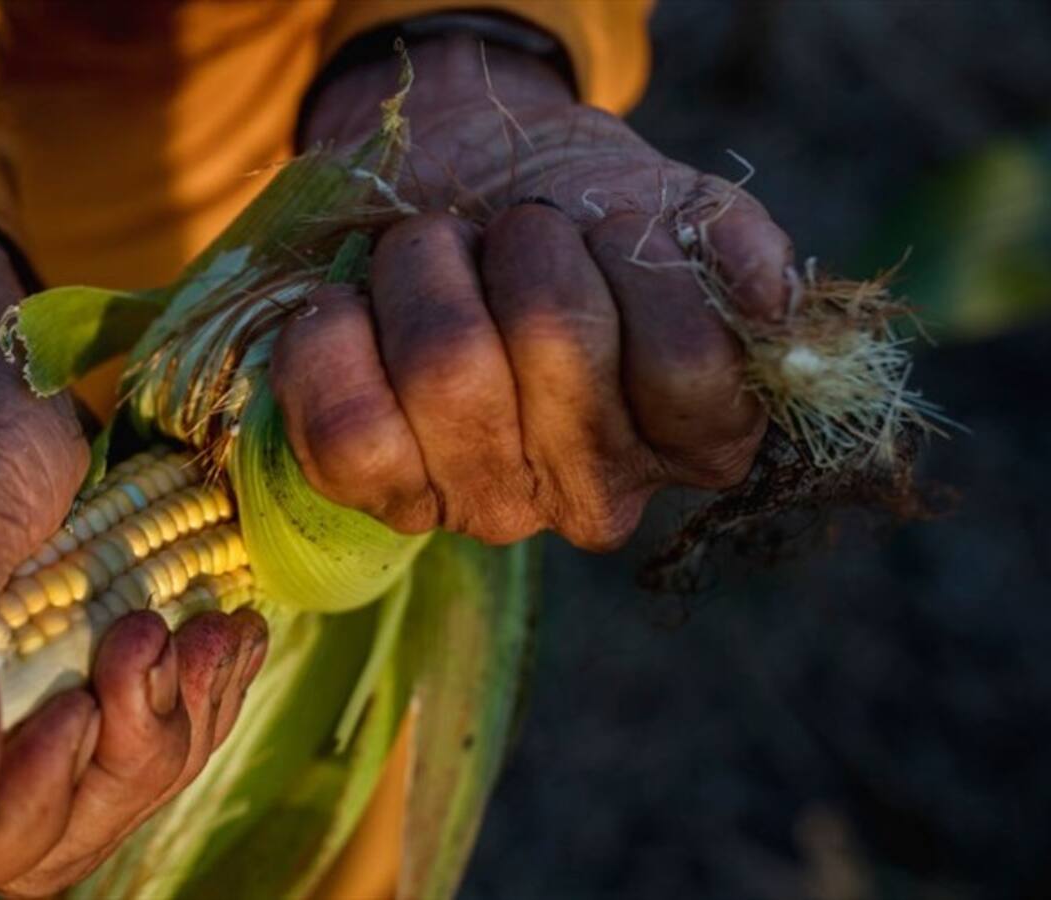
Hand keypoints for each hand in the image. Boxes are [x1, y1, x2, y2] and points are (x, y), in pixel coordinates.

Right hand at [0, 211, 266, 897]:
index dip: (27, 806)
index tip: (84, 704)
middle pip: (41, 837)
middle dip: (128, 748)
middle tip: (169, 644)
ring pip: (102, 790)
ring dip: (176, 717)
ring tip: (214, 635)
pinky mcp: (58, 687)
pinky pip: (136, 734)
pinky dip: (191, 693)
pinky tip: (225, 638)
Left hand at [280, 35, 792, 548]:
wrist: (448, 198)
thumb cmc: (570, 213)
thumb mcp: (665, 207)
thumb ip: (731, 247)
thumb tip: (765, 303)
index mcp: (691, 438)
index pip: (687, 365)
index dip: (635, 265)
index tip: (600, 232)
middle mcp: (594, 495)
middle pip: (556, 347)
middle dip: (523, 249)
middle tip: (504, 240)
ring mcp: (485, 507)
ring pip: (446, 374)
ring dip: (427, 269)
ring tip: (433, 262)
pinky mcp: (379, 497)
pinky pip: (349, 429)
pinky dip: (337, 338)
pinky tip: (353, 310)